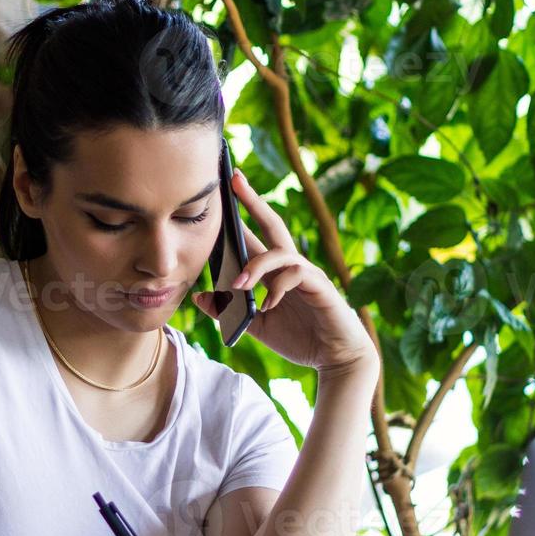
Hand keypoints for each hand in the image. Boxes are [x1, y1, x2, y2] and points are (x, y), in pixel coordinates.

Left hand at [192, 168, 378, 374]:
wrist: (335, 357)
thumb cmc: (300, 338)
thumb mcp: (254, 325)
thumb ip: (228, 311)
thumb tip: (198, 297)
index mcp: (274, 272)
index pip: (253, 236)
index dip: (238, 215)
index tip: (222, 189)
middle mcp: (290, 266)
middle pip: (272, 224)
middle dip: (252, 201)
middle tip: (234, 178)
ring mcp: (307, 273)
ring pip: (280, 252)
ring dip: (256, 265)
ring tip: (238, 284)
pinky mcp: (320, 286)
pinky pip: (296, 275)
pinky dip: (277, 288)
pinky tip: (267, 306)